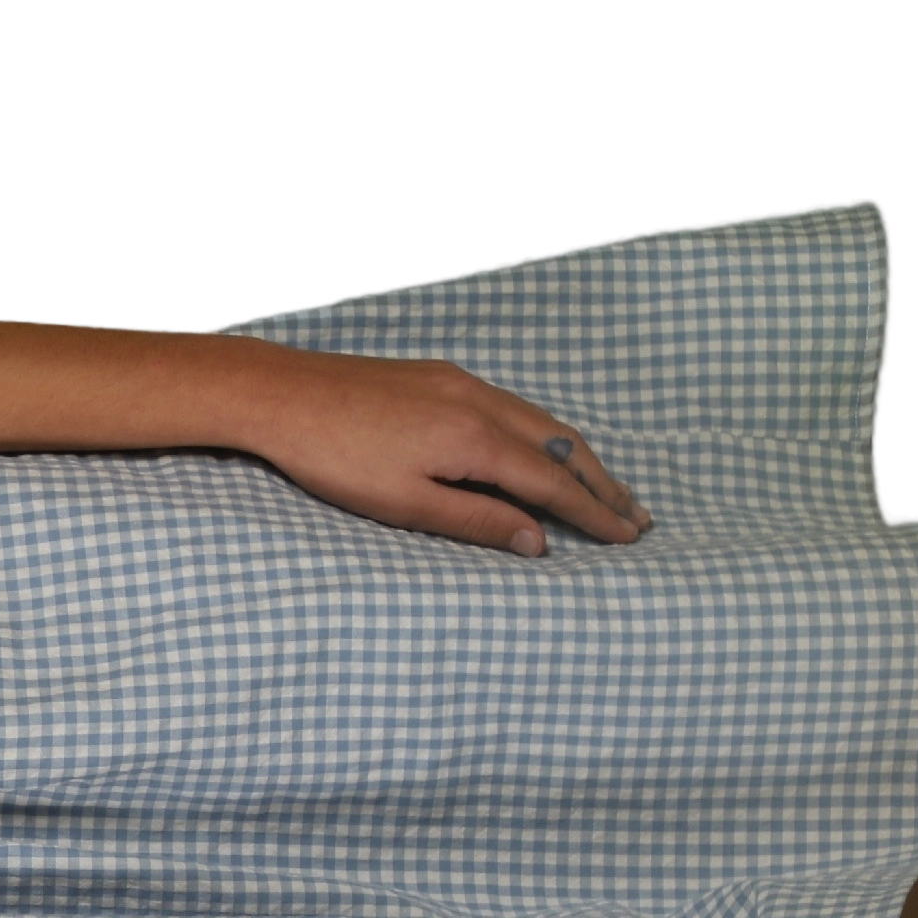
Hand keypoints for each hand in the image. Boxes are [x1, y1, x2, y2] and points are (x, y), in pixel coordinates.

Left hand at [233, 345, 652, 555]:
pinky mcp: (439, 375)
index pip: (553, 482)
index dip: (593, 513)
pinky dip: (541, 433)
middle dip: (603, 483)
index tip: (626, 536)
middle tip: (638, 516)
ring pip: (539, 421)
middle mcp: (479, 401)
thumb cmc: (333, 456)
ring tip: (605, 487)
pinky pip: (510, 406)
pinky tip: (542, 450)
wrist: (279, 394)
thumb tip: (537, 542)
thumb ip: (476, 521)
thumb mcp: (405, 504)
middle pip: (561, 445)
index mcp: (475, 438)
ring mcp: (460, 382)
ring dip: (576, 456)